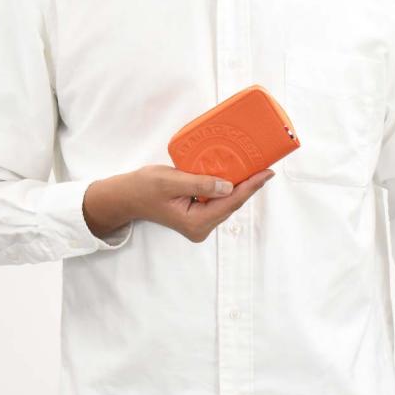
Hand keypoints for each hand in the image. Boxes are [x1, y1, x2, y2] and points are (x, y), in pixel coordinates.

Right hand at [82, 164, 274, 242]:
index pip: (230, 202)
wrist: (127, 197)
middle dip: (249, 185)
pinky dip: (227, 188)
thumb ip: (199, 183)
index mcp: (195, 222)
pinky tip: (236, 175)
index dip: (251, 186)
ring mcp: (200, 224)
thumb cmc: (144, 188)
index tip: (267, 173)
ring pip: (226, 202)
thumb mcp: (170, 181)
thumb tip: (228, 186)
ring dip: (239, 186)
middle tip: (265, 167)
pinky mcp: (198, 216)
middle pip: (232, 204)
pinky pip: (218, 201)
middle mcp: (201, 227)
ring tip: (255, 168)